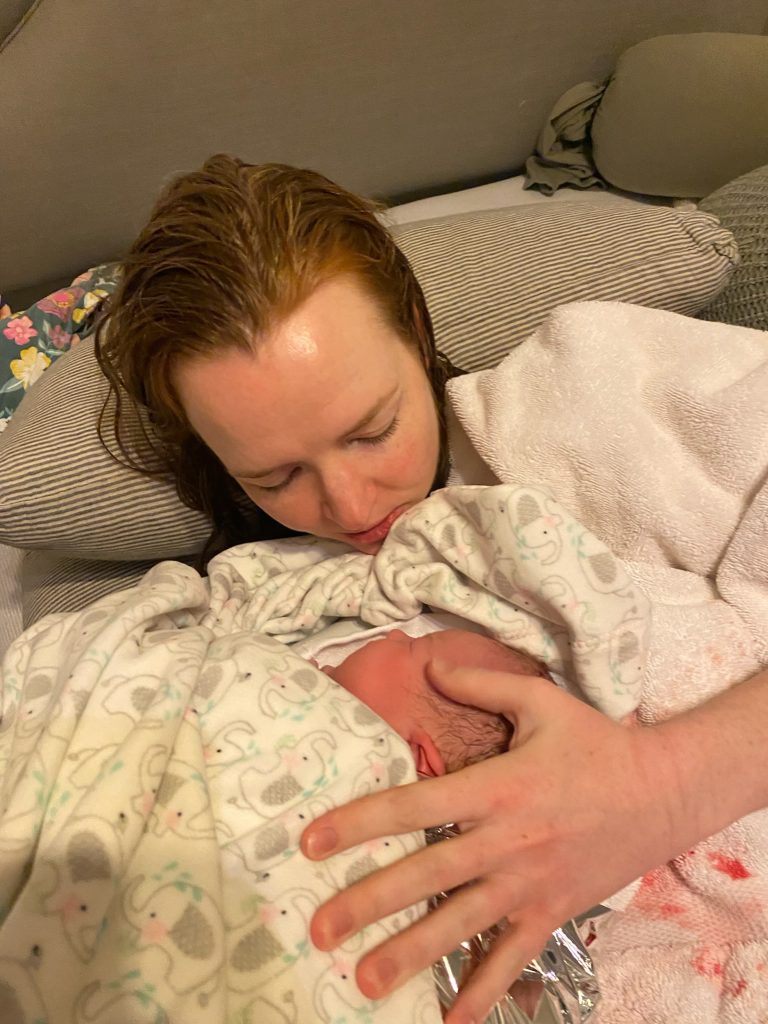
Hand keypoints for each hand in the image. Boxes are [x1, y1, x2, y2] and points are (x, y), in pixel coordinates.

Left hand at [301, 660, 688, 1023]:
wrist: (663, 792)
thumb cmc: (595, 743)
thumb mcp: (540, 700)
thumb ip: (480, 683)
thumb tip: (428, 664)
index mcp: (496, 786)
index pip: (415, 806)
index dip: (361, 822)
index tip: (312, 841)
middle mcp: (505, 841)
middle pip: (426, 875)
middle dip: (369, 902)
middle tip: (319, 929)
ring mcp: (529, 884)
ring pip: (461, 924)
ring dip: (411, 955)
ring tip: (365, 984)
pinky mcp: (553, 912)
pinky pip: (513, 957)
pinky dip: (484, 991)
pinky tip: (451, 1021)